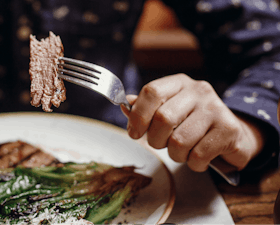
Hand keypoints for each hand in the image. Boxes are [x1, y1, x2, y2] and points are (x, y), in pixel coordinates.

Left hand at [121, 74, 265, 171]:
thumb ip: (145, 109)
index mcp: (179, 83)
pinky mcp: (229, 129)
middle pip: (163, 118)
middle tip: (163, 144)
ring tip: (184, 151)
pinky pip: (198, 155)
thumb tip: (125, 105)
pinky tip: (200, 157)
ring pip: (179, 141)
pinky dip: (194, 163)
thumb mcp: (167, 112)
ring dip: (176, 155)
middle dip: (156, 140)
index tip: (134, 132)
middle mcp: (198, 91)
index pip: (151, 91)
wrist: (233, 136)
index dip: (138, 115)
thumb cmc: (192, 125)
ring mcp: (216, 108)